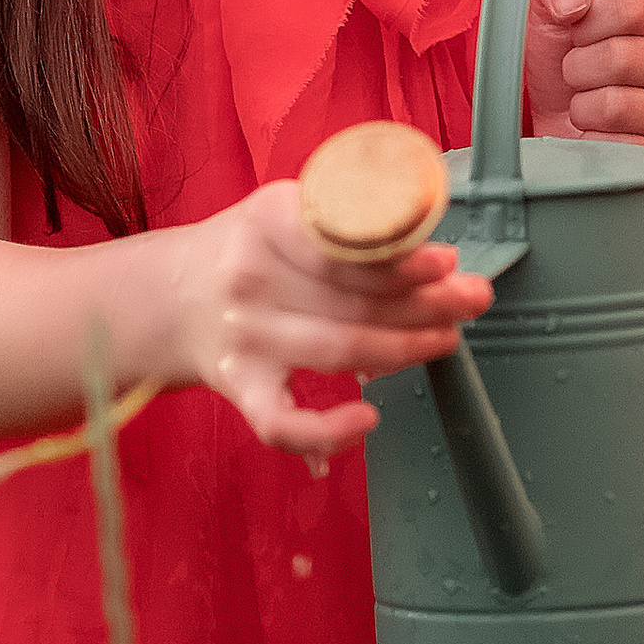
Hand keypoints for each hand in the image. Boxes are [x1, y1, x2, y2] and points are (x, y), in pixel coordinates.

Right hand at [166, 181, 493, 459]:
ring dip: (405, 349)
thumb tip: (436, 258)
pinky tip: (368, 419)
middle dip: (426, 303)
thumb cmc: (252, 251)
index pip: (344, 243)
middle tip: (472, 299)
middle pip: (354, 299)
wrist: (171, 296)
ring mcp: (245, 340)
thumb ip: (350, 223)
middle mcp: (250, 281)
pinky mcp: (240, 389)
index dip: (402, 257)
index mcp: (266, 223)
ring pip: (337, 351)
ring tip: (446, 338)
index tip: (445, 261)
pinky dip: (327, 432)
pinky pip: (282, 424)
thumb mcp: (288, 210)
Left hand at [523, 0, 643, 150]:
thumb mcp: (553, 3)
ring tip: (592, 106)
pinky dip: (593, 144)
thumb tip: (572, 5)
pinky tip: (604, 138)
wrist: (562, 127)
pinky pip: (617, 149)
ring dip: (583, 108)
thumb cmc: (565, 59)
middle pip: (621, 56)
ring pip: (615, 105)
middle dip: (579, 68)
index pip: (633, 3)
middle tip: (583, 76)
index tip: (581, 32)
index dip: (588, 20)